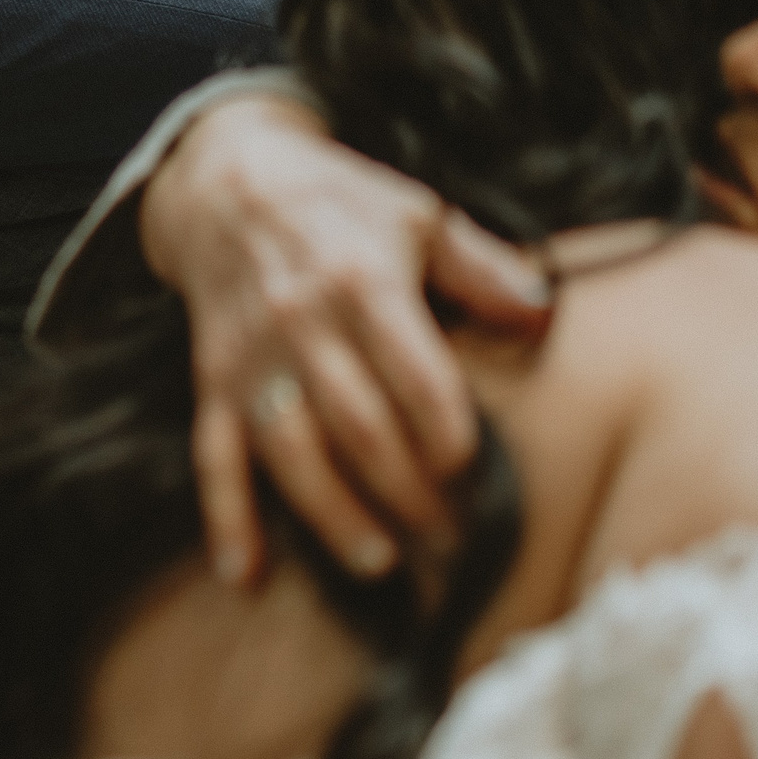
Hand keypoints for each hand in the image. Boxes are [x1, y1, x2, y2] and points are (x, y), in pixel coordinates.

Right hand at [141, 93, 550, 583]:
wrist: (224, 184)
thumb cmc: (338, 203)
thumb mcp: (419, 214)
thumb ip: (483, 268)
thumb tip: (545, 316)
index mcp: (361, 281)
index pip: (416, 377)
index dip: (451, 435)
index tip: (478, 472)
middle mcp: (302, 324)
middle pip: (359, 427)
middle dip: (410, 492)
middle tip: (453, 541)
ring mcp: (252, 359)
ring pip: (291, 451)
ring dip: (333, 514)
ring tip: (378, 563)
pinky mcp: (212, 382)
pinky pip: (214, 455)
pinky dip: (225, 517)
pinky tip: (243, 574)